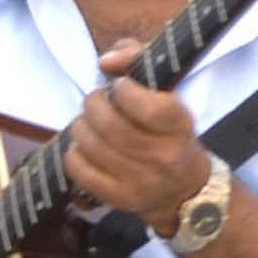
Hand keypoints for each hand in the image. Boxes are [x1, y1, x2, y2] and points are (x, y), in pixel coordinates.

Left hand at [64, 40, 212, 227]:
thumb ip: (137, 58)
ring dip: (81, 126)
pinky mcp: (120, 199)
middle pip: (110, 126)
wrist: (183, 188)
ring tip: (88, 122)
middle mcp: (164, 157)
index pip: (146, 108)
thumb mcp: (166, 91)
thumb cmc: (168, 130)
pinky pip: (80, 170)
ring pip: (92, 146)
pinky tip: (84, 147)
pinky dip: (74, 152)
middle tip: (94, 100)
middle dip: (93, 105)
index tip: (119, 86)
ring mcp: (141, 182)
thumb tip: (105, 61)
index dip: (123, 90)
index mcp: (180, 126)